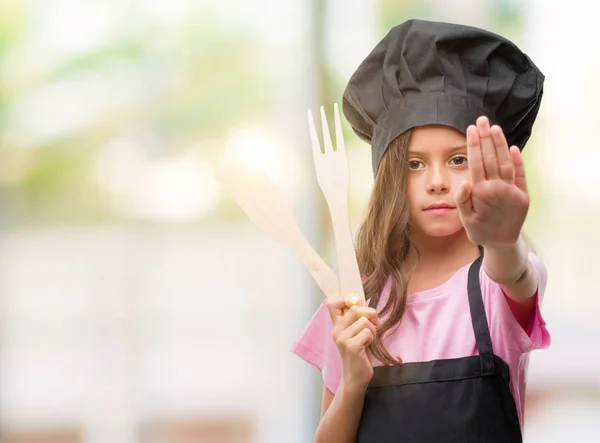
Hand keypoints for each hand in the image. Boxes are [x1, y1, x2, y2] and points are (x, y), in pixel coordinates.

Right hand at [326, 294, 378, 391]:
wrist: (355, 377)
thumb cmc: (359, 353)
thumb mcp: (356, 331)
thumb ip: (355, 317)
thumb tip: (358, 300)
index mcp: (336, 325)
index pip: (331, 302)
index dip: (345, 298)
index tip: (356, 304)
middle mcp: (336, 330)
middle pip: (354, 308)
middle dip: (370, 314)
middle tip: (374, 323)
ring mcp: (342, 339)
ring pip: (364, 321)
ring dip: (373, 329)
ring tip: (369, 339)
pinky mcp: (351, 347)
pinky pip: (367, 332)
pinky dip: (372, 337)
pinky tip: (368, 346)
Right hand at [454, 116, 529, 247]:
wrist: (502, 244)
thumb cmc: (480, 230)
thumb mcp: (464, 219)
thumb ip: (462, 200)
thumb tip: (464, 182)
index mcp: (481, 193)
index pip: (476, 163)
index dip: (474, 144)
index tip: (471, 129)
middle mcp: (497, 189)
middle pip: (490, 157)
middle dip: (485, 137)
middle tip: (481, 120)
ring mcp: (512, 191)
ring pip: (505, 162)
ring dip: (500, 144)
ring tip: (494, 128)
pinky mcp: (523, 195)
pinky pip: (521, 174)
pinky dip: (518, 161)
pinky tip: (512, 147)